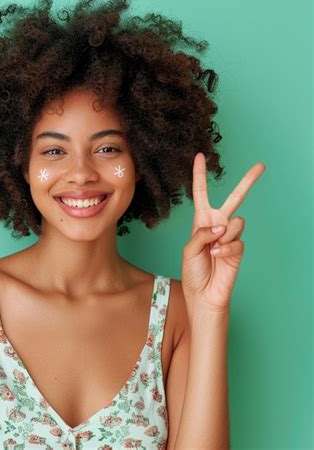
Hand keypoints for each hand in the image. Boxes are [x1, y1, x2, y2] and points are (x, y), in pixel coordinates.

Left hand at [181, 152, 265, 318]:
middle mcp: (217, 225)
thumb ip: (202, 233)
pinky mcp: (238, 248)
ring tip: (213, 251)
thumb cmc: (193, 272)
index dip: (199, 175)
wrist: (203, 294)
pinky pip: (236, 241)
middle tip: (261, 166)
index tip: (199, 156)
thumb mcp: (188, 250)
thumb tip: (223, 224)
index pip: (201, 194)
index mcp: (201, 221)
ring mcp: (229, 236)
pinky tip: (218, 258)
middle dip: (247, 181)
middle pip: (234, 198)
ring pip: (235, 222)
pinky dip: (225, 250)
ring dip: (222, 237)